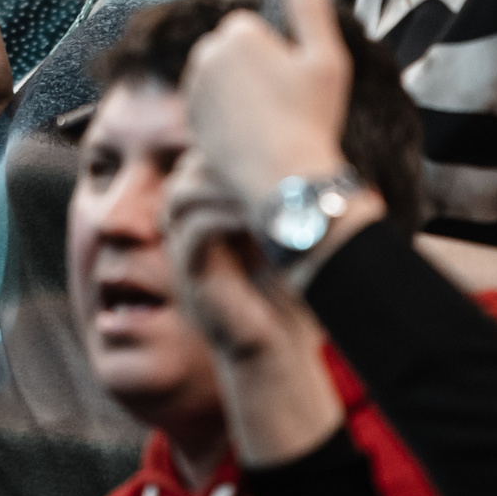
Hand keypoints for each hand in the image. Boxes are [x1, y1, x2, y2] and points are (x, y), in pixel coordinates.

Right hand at [163, 149, 294, 359]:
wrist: (276, 351)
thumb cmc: (288, 297)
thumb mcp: (286, 239)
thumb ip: (282, 204)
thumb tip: (313, 157)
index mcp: (210, 218)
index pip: (201, 164)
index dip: (225, 151)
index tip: (268, 144)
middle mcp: (191, 231)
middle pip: (186, 173)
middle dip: (220, 161)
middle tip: (259, 157)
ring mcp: (187, 252)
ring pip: (182, 195)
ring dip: (220, 182)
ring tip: (255, 182)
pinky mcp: (193, 275)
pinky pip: (195, 229)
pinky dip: (223, 214)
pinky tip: (254, 215)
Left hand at [180, 0, 351, 209]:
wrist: (284, 180)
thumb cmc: (311, 118)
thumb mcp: (327, 58)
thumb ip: (311, 7)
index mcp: (238, 33)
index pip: (252, 26)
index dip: (277, 50)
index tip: (291, 76)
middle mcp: (206, 55)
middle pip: (232, 49)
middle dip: (253, 67)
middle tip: (284, 100)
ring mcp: (194, 90)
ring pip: (220, 77)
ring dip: (239, 90)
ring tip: (269, 119)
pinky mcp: (190, 121)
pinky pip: (210, 106)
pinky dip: (227, 115)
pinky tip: (252, 134)